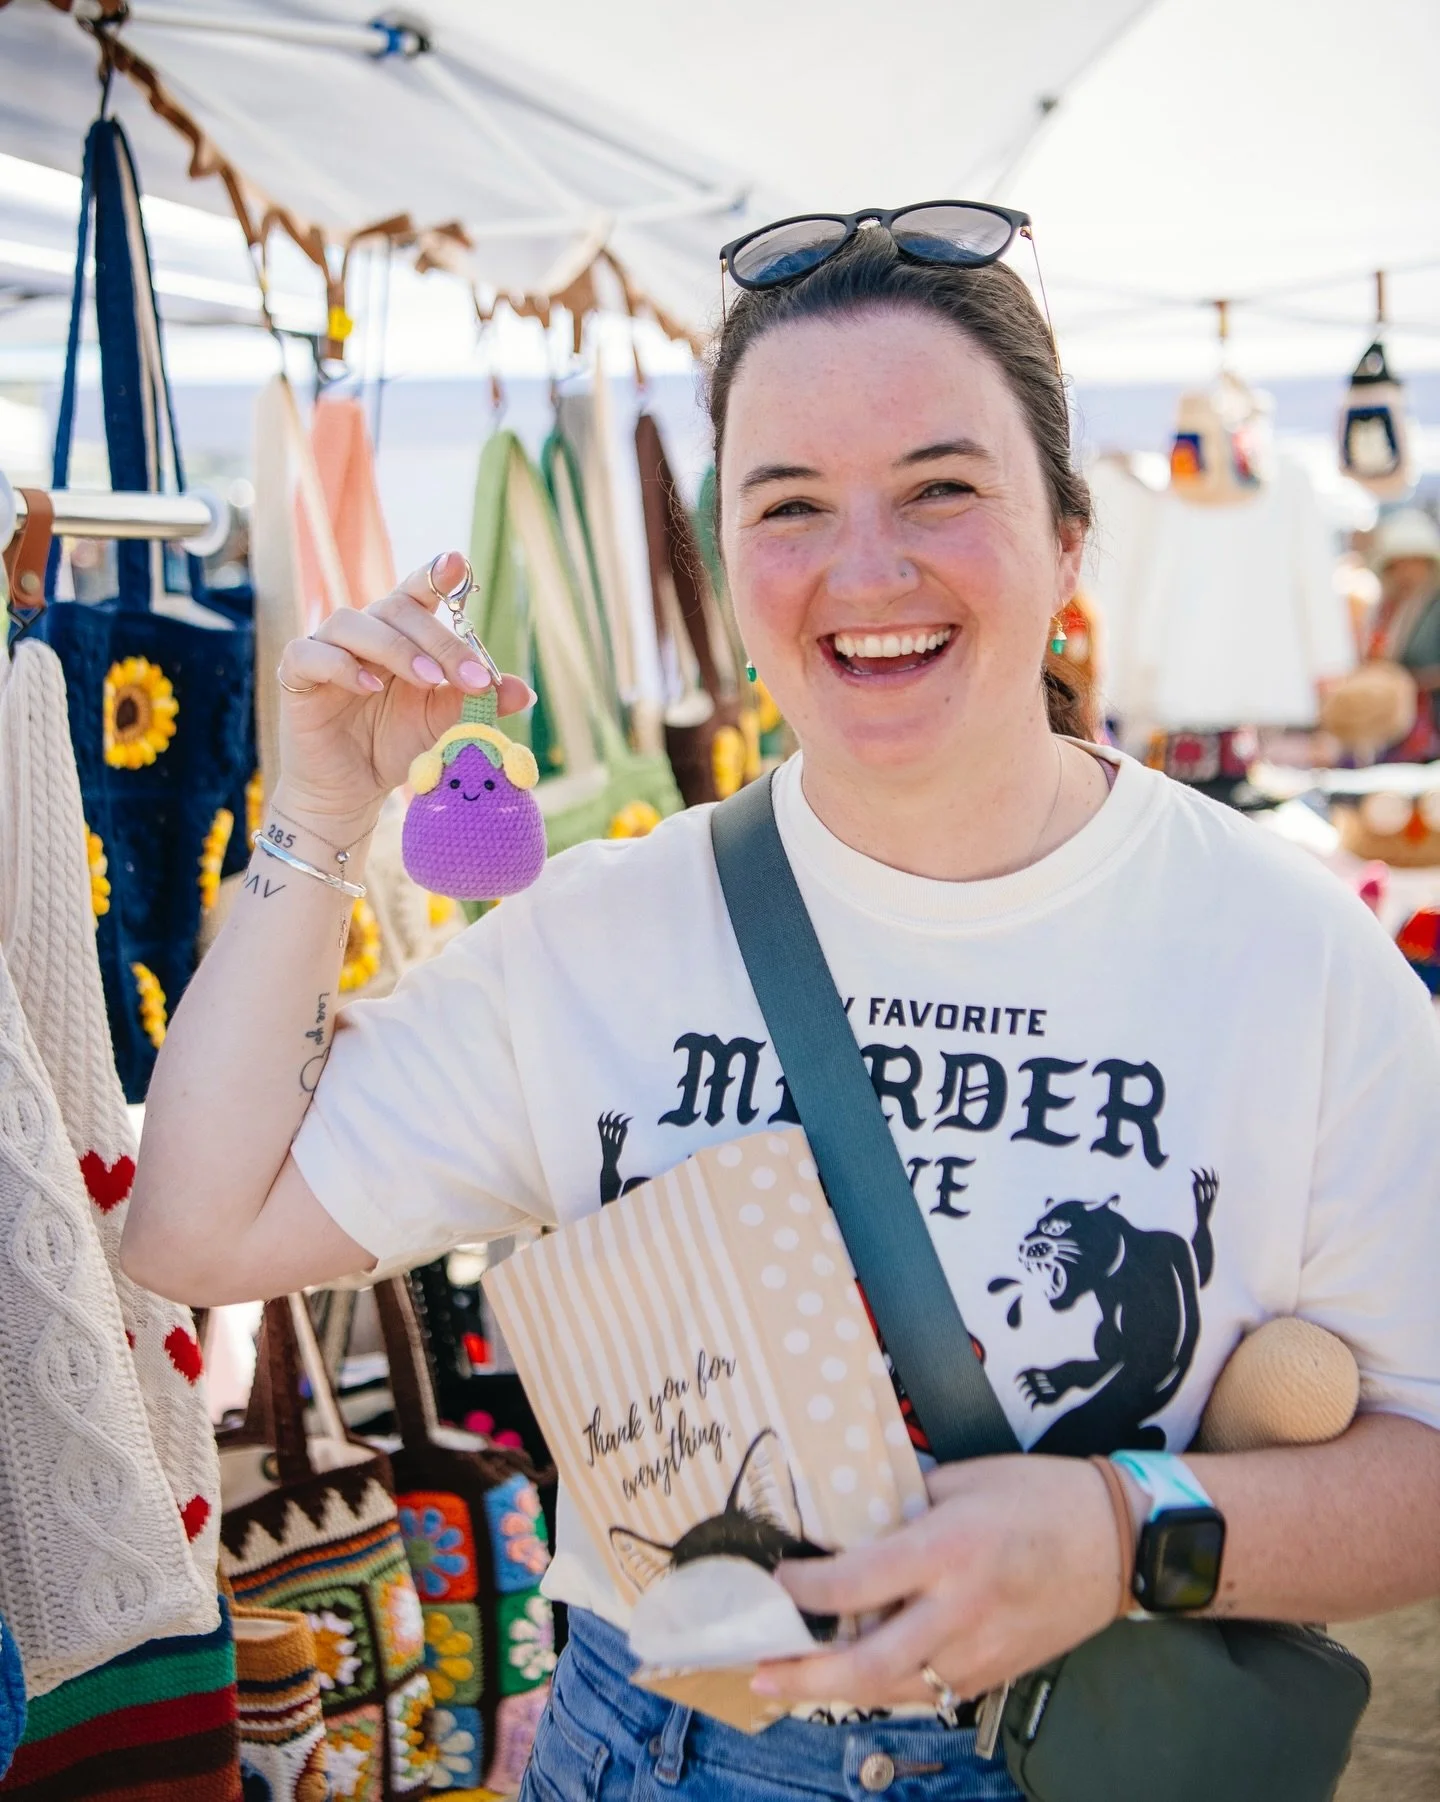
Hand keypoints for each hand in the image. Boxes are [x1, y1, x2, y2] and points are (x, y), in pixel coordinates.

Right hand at [274, 552, 533, 826]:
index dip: (436, 574)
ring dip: (395, 649)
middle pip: (397, 611)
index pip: (418, 592)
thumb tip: (523, 691)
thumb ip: (477, 703)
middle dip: (439, 642)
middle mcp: (364, 631)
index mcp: (401, 633)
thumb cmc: (396, 747)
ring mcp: (326, 648)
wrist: (351, 790)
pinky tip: (368, 687)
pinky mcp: (296, 673)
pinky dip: (341, 666)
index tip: (458, 562)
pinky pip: (310, 654)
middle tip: (469, 678)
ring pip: (352, 623)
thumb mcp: (444, 724)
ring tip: (427, 681)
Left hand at [752, 1455, 1120, 1708]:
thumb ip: (908, 1505)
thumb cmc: (1042, 1497)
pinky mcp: (994, 1673)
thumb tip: (857, 1520)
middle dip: (804, 1675)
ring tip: (788, 1682)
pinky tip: (855, 1678)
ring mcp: (978, 1651)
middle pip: (866, 1665)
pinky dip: (884, 1688)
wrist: (1119, 1541)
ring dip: (835, 1691)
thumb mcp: (966, 1479)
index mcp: (947, 1550)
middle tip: (758, 1668)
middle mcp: (958, 1610)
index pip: (856, 1583)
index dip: (805, 1591)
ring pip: (892, 1690)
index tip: (774, 1581)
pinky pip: (926, 1692)